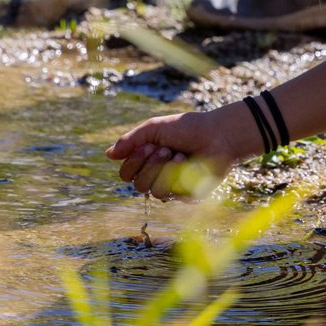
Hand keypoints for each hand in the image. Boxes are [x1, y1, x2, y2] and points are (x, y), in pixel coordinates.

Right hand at [106, 103, 256, 199]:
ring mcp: (173, 189)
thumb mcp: (155, 129)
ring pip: (154, 192)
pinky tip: (189, 162)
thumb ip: (131, 140)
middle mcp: (157, 178)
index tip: (148, 144)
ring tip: (179, 154)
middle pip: (138, 184)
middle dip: (150, 164)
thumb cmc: (187, 129)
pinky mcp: (188, 196)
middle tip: (164, 148)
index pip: (126, 174)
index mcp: (146, 162)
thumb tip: (108, 154)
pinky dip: (179, 175)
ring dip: (165, 170)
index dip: (133, 161)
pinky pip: (173, 194)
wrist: (217, 134)